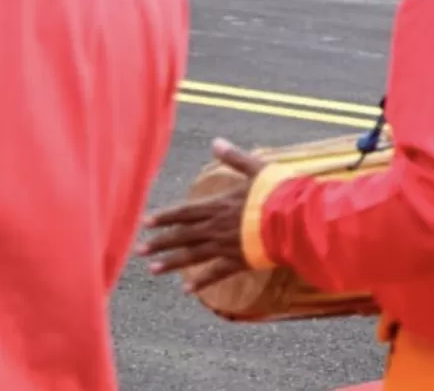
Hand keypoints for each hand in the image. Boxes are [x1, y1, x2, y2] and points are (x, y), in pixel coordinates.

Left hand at [138, 139, 265, 292]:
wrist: (293, 218)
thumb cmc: (277, 192)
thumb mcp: (256, 168)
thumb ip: (234, 158)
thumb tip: (215, 142)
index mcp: (219, 205)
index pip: (184, 212)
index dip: (164, 217)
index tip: (145, 223)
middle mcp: (216, 227)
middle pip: (183, 236)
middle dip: (160, 243)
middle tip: (140, 250)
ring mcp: (226, 246)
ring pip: (193, 256)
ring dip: (172, 263)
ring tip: (153, 270)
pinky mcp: (239, 261)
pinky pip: (216, 273)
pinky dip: (202, 282)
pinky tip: (188, 290)